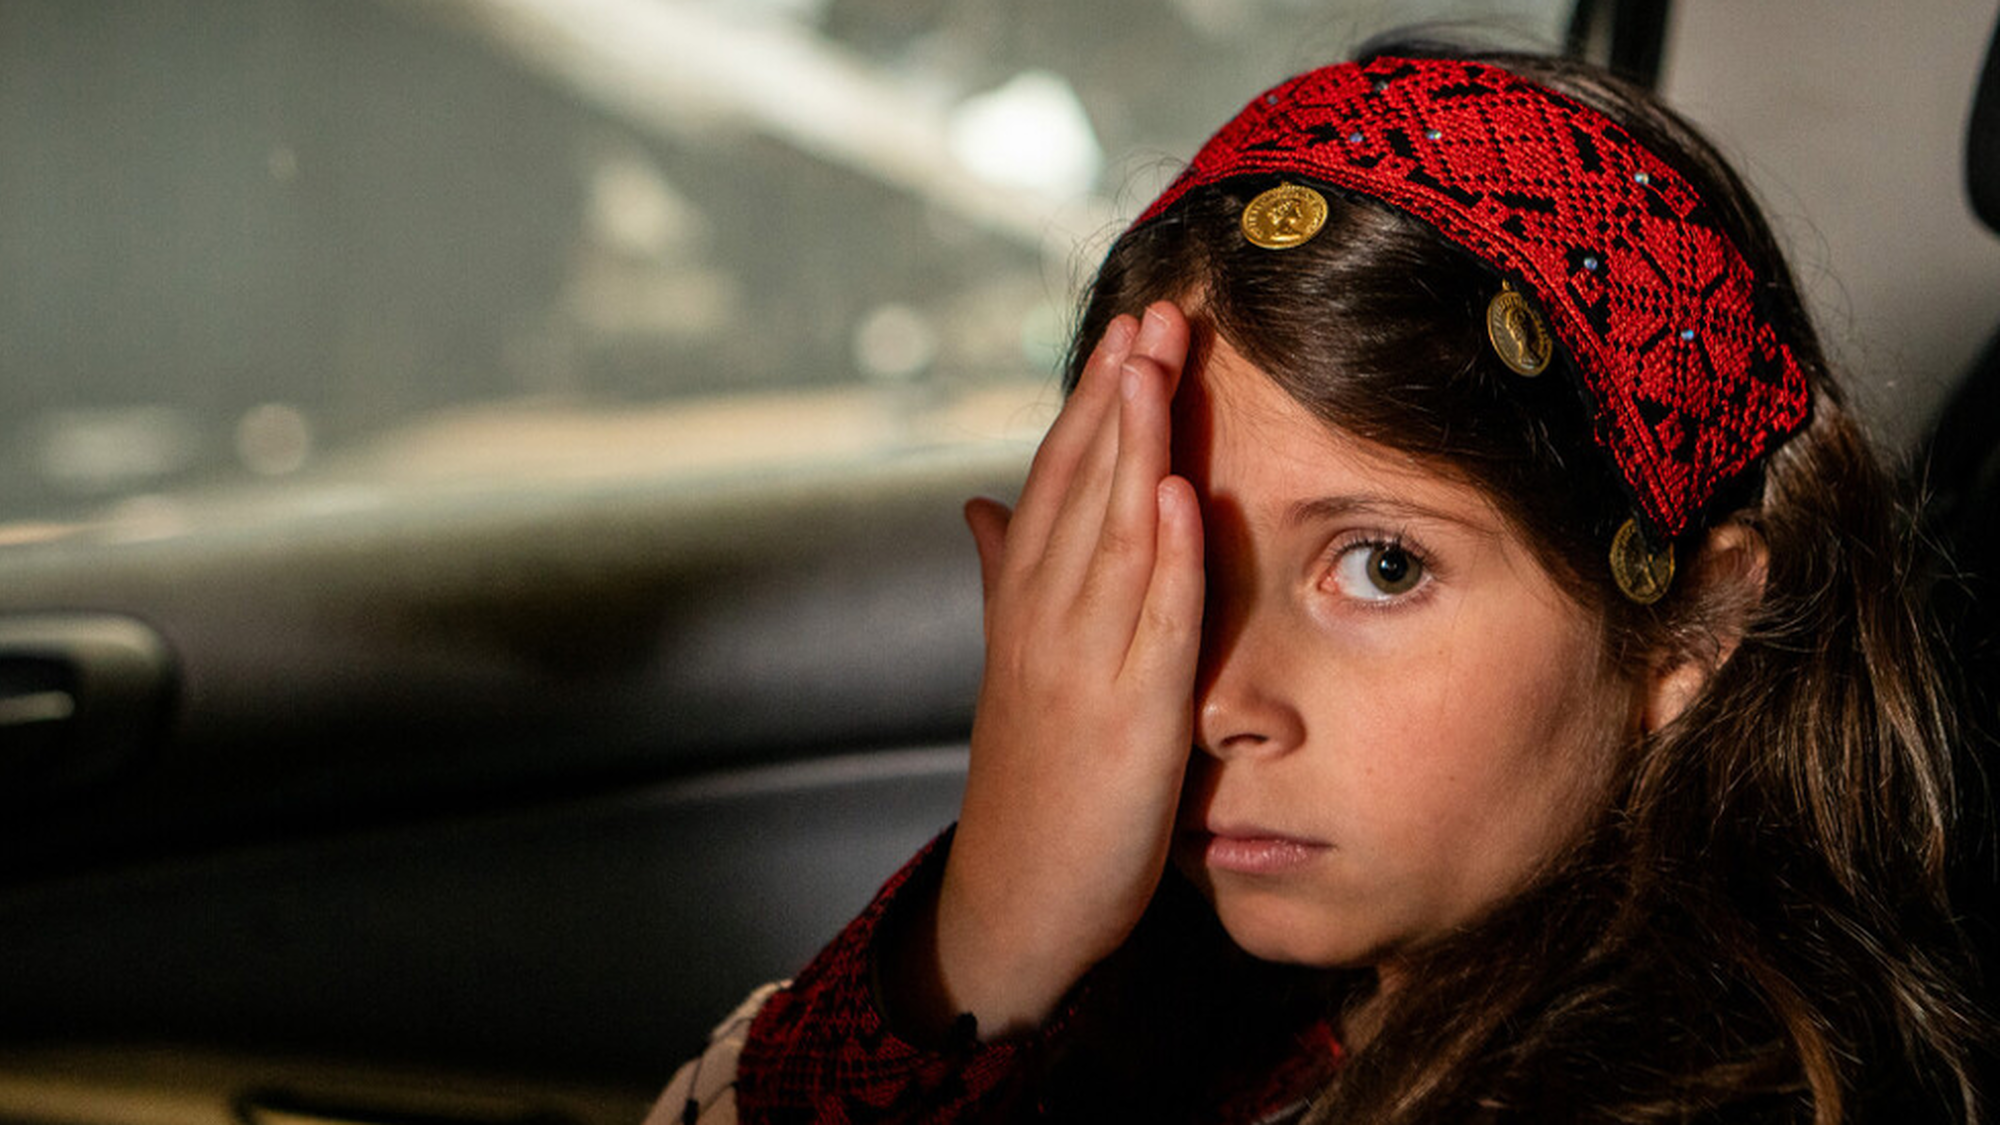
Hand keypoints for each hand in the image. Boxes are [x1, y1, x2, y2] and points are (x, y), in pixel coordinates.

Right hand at [918, 302, 1204, 1037]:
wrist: (1019, 896)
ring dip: (1132, 445)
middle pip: (1079, 487)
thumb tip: (977, 502)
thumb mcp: (1015, 664)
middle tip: (1153, 310)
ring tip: (1155, 364)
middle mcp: (1043, 620)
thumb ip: (1002, 576)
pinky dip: (1157, 556)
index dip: (1090, 402)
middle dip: (1117, 395)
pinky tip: (1170, 492)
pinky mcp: (1126, 717)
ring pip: (1107, 534)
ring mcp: (1081, 665)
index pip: (1055, 479)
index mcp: (1023, 604)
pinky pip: (1146, 623)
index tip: (1126, 329)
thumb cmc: (1031, 779)